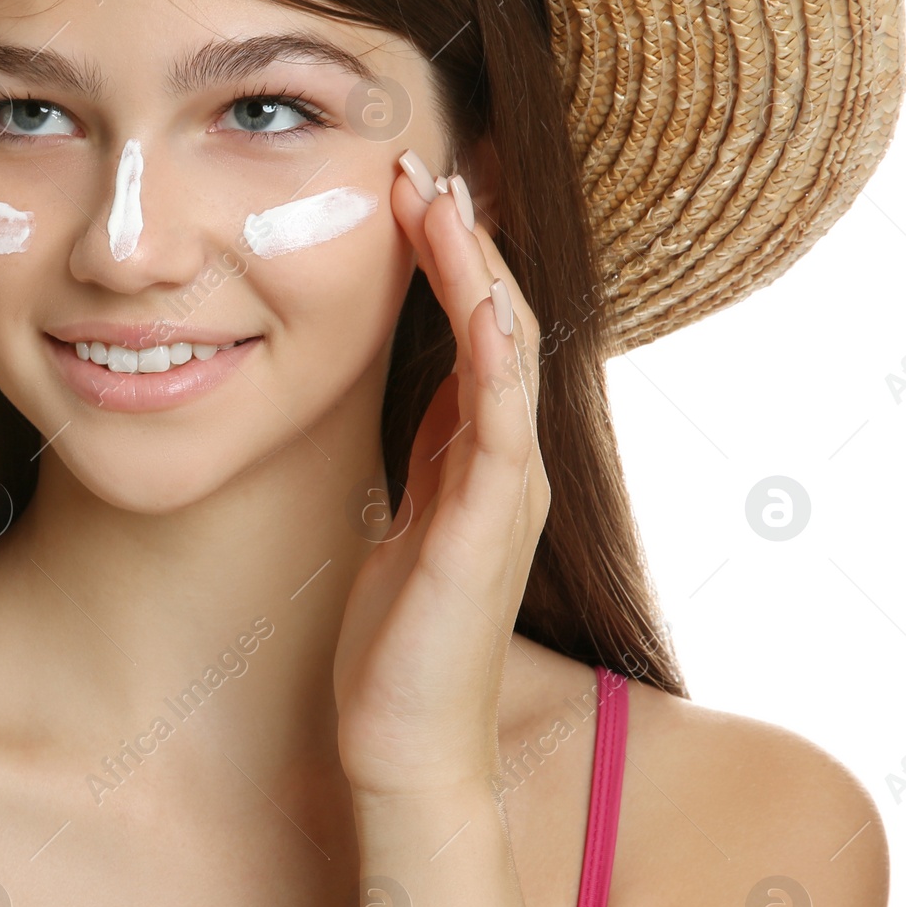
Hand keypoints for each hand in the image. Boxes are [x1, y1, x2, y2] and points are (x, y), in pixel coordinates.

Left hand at [332, 155, 549, 801]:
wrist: (404, 739)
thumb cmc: (397, 635)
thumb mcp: (405, 516)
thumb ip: (424, 453)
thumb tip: (412, 386)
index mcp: (476, 454)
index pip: (473, 329)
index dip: (445, 258)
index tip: (404, 190)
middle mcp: (504, 461)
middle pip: (498, 322)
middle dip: (461, 243)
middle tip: (420, 167)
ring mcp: (505, 492)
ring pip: (508, 356)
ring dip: (478, 274)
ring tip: (442, 202)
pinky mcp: (488, 530)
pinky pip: (501, 426)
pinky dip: (495, 358)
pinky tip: (479, 301)